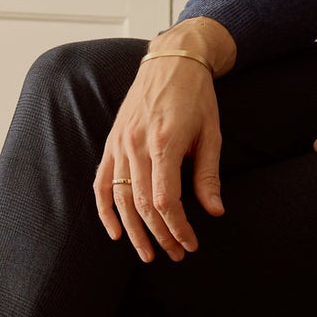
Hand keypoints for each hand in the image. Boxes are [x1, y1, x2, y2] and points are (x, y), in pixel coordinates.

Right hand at [93, 20, 234, 262]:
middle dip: (160, 235)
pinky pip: (101, 182)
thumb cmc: (197, 96)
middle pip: (143, 205)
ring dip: (133, 231)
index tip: (190, 244)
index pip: (165, 200)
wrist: (172, 61)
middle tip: (176, 255)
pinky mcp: (112, 142)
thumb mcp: (211, 134)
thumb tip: (215, 212)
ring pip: (120, 199)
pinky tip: (115, 232)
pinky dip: (105, 210)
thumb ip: (208, 175)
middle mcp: (136, 146)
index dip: (177, 228)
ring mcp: (120, 144)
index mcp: (164, 143)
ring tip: (148, 254)